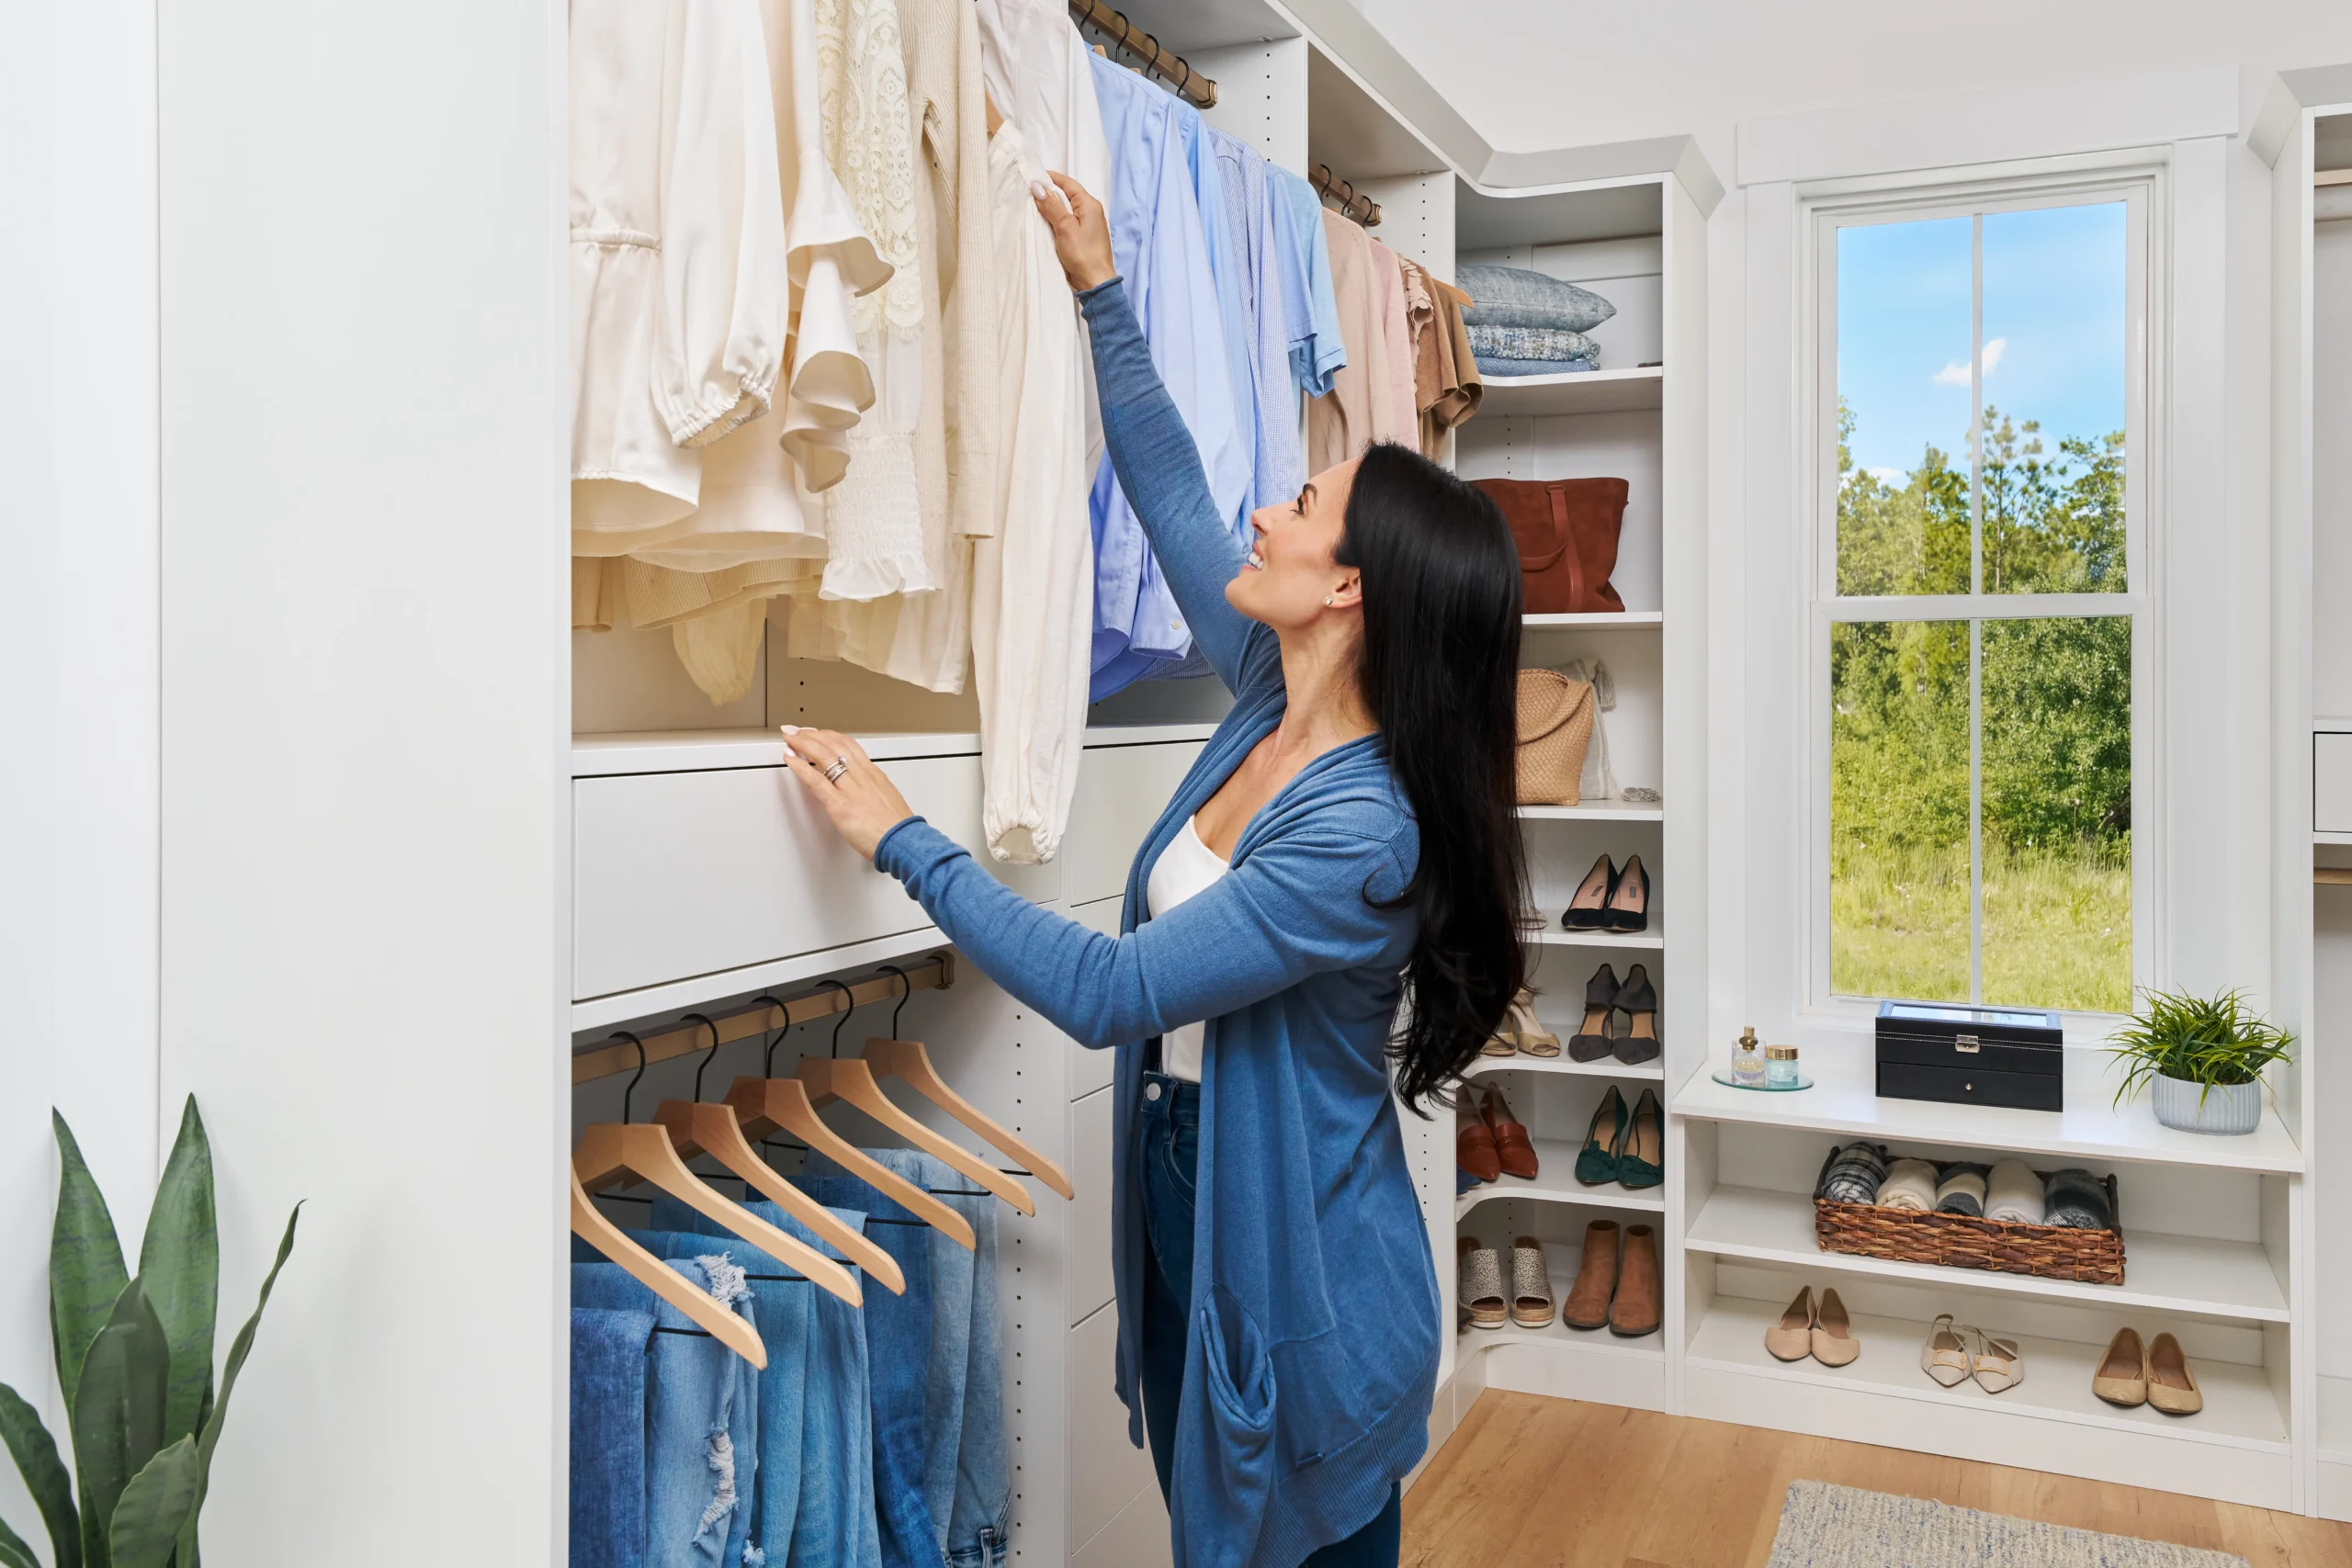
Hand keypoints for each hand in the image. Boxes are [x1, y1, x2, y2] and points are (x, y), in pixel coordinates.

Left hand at [778, 727, 914, 860]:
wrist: (903, 841)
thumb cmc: (897, 827)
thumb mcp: (887, 799)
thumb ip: (873, 790)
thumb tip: (865, 791)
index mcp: (873, 774)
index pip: (849, 745)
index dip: (830, 736)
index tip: (819, 733)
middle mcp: (861, 776)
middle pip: (834, 745)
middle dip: (812, 734)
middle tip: (797, 731)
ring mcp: (850, 789)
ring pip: (824, 756)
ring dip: (803, 743)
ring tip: (790, 738)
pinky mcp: (839, 805)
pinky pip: (816, 780)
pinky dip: (800, 767)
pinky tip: (790, 759)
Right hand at [1032, 171, 1116, 292]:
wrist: (1095, 282)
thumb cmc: (1082, 254)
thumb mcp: (1064, 227)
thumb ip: (1052, 206)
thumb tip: (1039, 188)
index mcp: (1090, 205)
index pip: (1069, 184)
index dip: (1052, 178)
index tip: (1034, 176)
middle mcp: (1091, 211)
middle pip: (1068, 195)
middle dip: (1049, 192)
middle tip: (1029, 191)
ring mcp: (1087, 225)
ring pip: (1066, 209)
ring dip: (1051, 207)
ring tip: (1033, 204)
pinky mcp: (1082, 237)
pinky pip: (1067, 222)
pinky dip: (1056, 220)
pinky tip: (1044, 222)